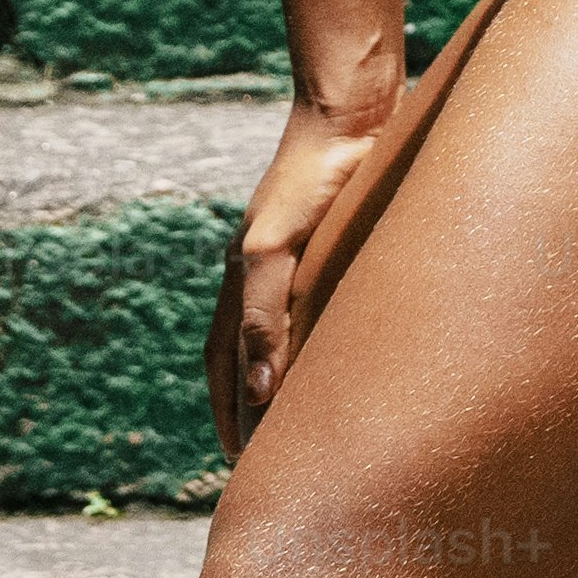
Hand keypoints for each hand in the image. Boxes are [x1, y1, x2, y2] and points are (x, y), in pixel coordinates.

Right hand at [203, 105, 380, 459]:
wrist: (351, 115)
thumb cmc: (308, 179)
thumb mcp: (274, 250)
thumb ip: (262, 316)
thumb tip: (260, 390)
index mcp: (241, 283)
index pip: (224, 365)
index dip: (229, 412)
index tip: (239, 462)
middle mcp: (266, 278)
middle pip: (251, 358)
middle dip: (258, 409)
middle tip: (277, 461)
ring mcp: (301, 264)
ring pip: (292, 339)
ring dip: (294, 383)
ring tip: (314, 429)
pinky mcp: (343, 250)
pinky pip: (328, 312)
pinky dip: (328, 346)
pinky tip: (353, 363)